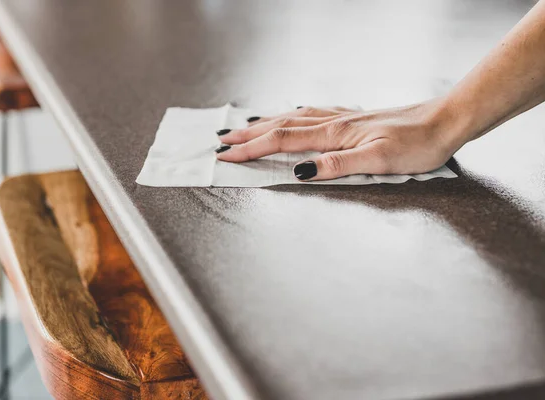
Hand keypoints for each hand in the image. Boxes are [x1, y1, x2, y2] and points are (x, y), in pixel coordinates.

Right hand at [215, 102, 463, 180]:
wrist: (445, 121)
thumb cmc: (418, 144)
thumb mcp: (379, 160)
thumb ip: (337, 165)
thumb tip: (301, 172)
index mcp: (335, 134)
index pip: (282, 141)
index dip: (252, 148)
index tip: (226, 155)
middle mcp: (334, 122)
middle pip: (281, 125)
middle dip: (249, 134)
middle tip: (223, 139)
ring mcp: (344, 118)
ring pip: (294, 117)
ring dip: (266, 122)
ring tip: (246, 125)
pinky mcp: (354, 119)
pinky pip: (313, 115)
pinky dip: (293, 116)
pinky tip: (293, 115)